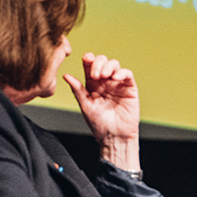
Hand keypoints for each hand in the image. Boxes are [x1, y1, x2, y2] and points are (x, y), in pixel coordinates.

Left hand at [64, 53, 140, 169]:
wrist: (114, 137)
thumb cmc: (99, 124)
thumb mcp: (85, 105)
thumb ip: (78, 90)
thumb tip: (66, 76)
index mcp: (93, 84)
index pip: (90, 66)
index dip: (88, 59)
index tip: (86, 59)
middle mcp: (105, 82)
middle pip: (102, 61)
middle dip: (98, 63)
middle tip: (95, 76)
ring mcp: (118, 84)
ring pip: (114, 65)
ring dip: (108, 66)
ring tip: (104, 76)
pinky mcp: (129, 88)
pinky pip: (127, 74)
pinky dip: (121, 72)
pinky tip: (115, 78)